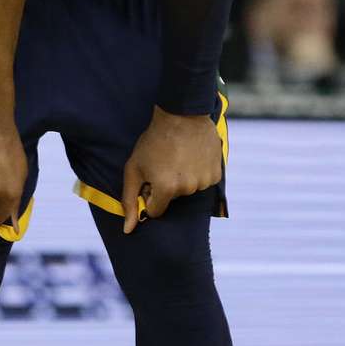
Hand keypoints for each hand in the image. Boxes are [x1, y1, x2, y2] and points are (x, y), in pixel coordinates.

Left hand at [121, 105, 221, 233]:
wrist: (182, 115)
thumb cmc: (153, 141)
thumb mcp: (134, 168)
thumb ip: (129, 200)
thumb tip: (128, 230)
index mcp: (166, 189)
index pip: (155, 210)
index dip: (149, 194)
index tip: (149, 178)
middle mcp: (187, 189)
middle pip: (172, 199)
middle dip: (166, 185)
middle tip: (163, 162)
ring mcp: (204, 181)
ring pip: (188, 190)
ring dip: (182, 178)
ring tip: (177, 157)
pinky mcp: (216, 174)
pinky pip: (202, 182)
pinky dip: (197, 173)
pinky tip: (191, 156)